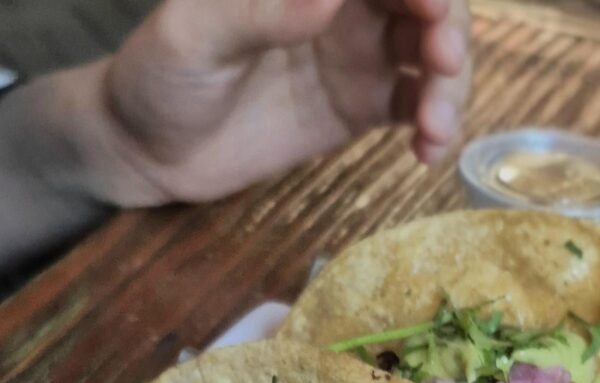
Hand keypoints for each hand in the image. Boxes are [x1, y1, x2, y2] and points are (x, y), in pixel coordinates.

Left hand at [0, 0, 470, 273]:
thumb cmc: (160, 76)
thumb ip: (259, 13)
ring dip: (449, 84)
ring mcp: (357, 53)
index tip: (426, 6)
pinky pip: (414, 106)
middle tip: (442, 64)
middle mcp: (343, 4)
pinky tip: (428, 151)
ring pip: (430, 52)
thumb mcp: (195, 38)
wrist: (150, 151)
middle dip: (446, 26)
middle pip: (424, 1)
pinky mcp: (360, 107)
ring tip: (433, 128)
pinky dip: (434, 125)